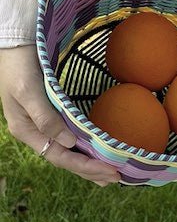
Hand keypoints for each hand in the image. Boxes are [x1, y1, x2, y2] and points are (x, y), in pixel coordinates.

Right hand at [0, 45, 120, 185]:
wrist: (15, 44)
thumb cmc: (19, 66)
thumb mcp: (28, 91)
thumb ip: (46, 118)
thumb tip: (69, 143)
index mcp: (26, 131)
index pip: (59, 157)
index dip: (84, 166)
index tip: (109, 171)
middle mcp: (34, 132)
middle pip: (64, 159)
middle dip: (89, 170)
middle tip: (116, 177)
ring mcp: (41, 124)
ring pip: (67, 151)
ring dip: (87, 163)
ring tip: (108, 174)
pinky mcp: (49, 114)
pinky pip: (68, 137)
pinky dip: (83, 147)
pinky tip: (94, 151)